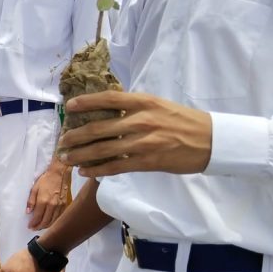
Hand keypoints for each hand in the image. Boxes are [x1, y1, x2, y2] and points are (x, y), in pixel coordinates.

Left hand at [26, 164, 68, 229]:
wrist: (59, 174)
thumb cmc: (46, 180)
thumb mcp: (34, 188)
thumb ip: (31, 201)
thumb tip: (28, 212)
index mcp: (43, 201)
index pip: (37, 217)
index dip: (33, 223)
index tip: (29, 226)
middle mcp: (52, 205)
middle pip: (45, 221)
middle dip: (39, 227)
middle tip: (34, 228)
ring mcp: (60, 205)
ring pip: (53, 220)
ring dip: (46, 225)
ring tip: (40, 226)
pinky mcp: (65, 204)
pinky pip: (59, 216)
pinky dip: (54, 221)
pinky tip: (50, 221)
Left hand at [59, 91, 211, 176]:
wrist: (210, 140)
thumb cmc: (182, 121)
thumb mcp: (158, 105)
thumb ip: (133, 108)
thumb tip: (105, 111)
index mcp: (143, 102)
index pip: (108, 100)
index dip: (86, 102)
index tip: (69, 107)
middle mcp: (141, 120)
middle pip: (98, 128)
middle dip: (75, 137)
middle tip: (61, 142)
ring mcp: (143, 141)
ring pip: (103, 149)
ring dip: (80, 156)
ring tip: (66, 159)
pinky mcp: (147, 160)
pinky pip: (116, 166)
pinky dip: (97, 170)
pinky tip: (85, 171)